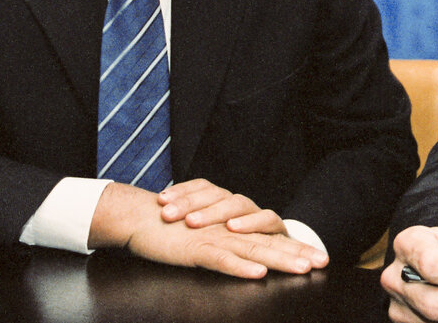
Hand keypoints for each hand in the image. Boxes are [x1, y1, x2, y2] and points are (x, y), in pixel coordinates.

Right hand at [90, 182, 327, 277]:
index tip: (320, 258)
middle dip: (298, 252)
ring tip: (302, 268)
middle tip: (323, 262)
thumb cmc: (173, 229)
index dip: (296, 246)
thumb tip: (252, 260)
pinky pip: (222, 258)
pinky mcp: (197, 247)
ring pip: (253, 248)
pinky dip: (240, 266)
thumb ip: (228, 245)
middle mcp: (230, 229)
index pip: (271, 236)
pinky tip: (258, 274)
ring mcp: (215, 237)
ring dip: (279, 260)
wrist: (141, 217)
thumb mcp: (206, 236)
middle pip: (269, 241)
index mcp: (234, 226)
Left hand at [157, 178, 285, 234]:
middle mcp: (239, 203)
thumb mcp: (213, 234)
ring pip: (237, 203)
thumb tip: (157, 214)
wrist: (281, 250)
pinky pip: (267, 219)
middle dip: (189, 203)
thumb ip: (191, 224)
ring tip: (193, 221)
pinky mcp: (276, 227)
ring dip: (215, 211)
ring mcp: (257, 213)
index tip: (160, 200)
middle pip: (215, 194)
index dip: (181, 191)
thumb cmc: (236, 243)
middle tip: (167, 215)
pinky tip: (233, 228)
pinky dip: (252, 222)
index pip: (202, 186)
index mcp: (223, 201)